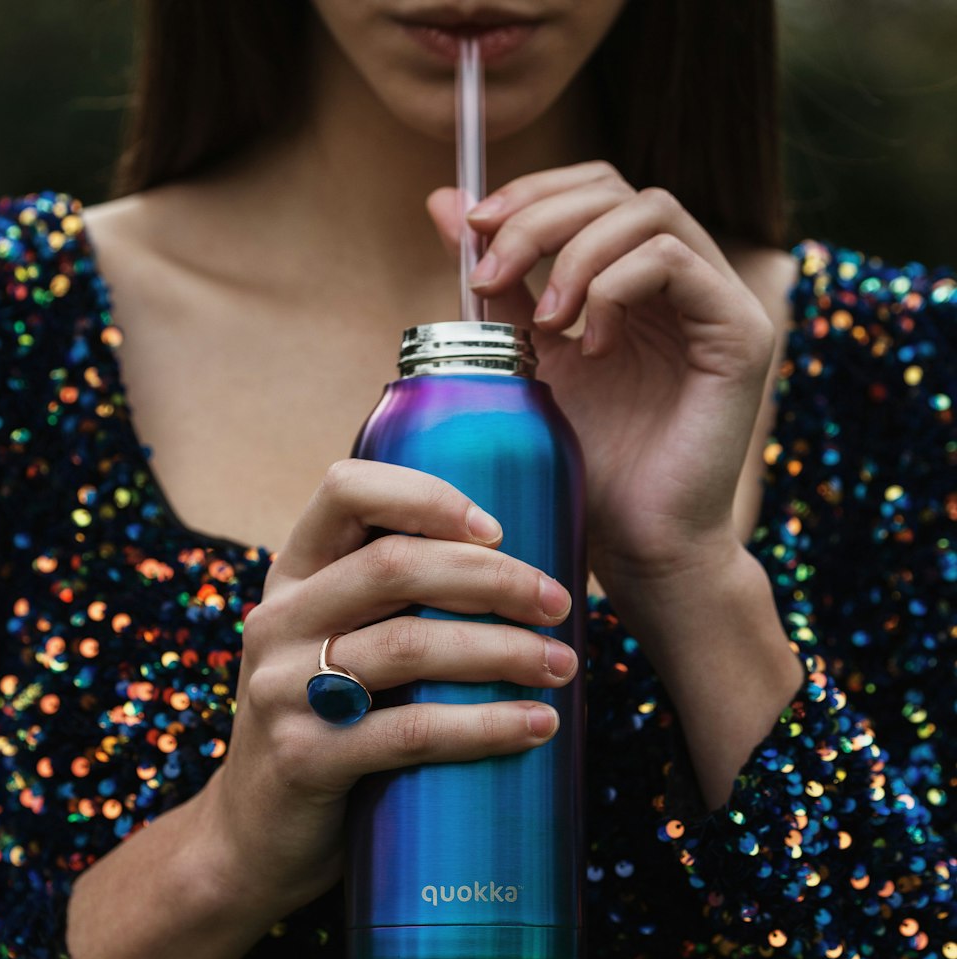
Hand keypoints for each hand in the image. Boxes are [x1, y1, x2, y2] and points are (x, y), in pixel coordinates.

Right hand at [199, 460, 574, 920]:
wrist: (255, 838)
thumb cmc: (327, 723)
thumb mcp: (336, 643)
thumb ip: (389, 602)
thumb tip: (518, 573)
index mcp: (294, 575)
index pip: (347, 491)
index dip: (427, 497)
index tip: (499, 531)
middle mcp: (279, 619)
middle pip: (395, 565)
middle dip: (493, 578)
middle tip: (558, 604)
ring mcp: (282, 689)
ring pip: (410, 645)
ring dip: (504, 651)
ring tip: (561, 666)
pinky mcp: (304, 758)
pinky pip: (413, 732)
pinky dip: (486, 726)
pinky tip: (537, 724)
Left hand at [427, 162, 774, 604]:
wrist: (637, 541)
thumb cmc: (586, 463)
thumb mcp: (525, 358)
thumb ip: (499, 283)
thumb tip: (446, 201)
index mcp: (635, 281)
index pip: (593, 190)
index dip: (532, 192)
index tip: (471, 230)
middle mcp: (683, 280)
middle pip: (617, 188)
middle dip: (539, 216)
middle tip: (490, 273)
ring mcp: (717, 301)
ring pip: (650, 211)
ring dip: (574, 255)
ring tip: (543, 324)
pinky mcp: (740, 332)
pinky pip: (674, 262)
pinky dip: (615, 288)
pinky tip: (590, 345)